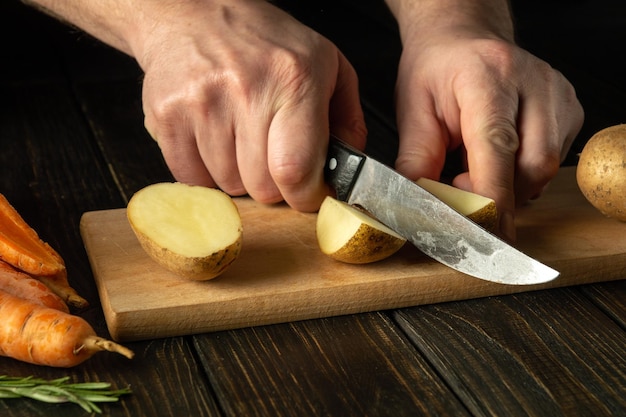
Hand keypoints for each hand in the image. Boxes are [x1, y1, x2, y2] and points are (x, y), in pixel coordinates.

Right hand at [136, 0, 366, 210]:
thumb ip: (347, 119)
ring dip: (239, 176)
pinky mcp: (167, 116)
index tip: (306, 194)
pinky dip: (206, 172)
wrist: (193, 12)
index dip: (305, 196)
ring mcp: (201, 104)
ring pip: (228, 185)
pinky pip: (193, 179)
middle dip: (273, 185)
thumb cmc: (264, 42)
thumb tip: (348, 172)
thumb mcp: (326, 64)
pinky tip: (214, 141)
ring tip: (240, 139)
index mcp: (293, 80)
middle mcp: (246, 90)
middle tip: (271, 157)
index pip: (295, 170)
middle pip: (262, 187)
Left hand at [393, 31, 582, 239]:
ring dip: (510, 184)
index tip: (482, 230)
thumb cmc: (437, 71)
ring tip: (474, 166)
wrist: (461, 41)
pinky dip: (523, 173)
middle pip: (533, 164)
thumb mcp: (413, 110)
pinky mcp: (568, 109)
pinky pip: (552, 160)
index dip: (491, 195)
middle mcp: (532, 82)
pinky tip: (499, 157)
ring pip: (546, 167)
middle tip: (460, 186)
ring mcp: (556, 94)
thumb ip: (416, 160)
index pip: (497, 146)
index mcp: (488, 77)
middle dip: (499, 194)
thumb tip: (421, 206)